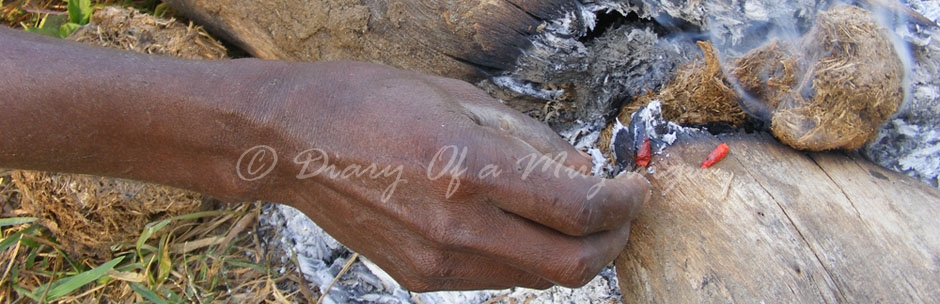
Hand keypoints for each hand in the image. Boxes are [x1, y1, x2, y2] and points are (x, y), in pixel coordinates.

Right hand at [245, 62, 649, 290]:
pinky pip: (496, 278)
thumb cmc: (373, 102)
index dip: (623, 204)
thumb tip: (584, 174)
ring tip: (578, 219)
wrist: (294, 144)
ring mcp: (437, 261)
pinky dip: (526, 257)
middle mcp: (457, 226)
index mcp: (470, 168)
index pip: (578, 209)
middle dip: (612, 242)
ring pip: (537, 279)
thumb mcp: (462, 97)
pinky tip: (523, 226)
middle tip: (622, 215)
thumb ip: (532, 141)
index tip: (636, 188)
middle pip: (570, 264)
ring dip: (572, 253)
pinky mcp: (420, 278)